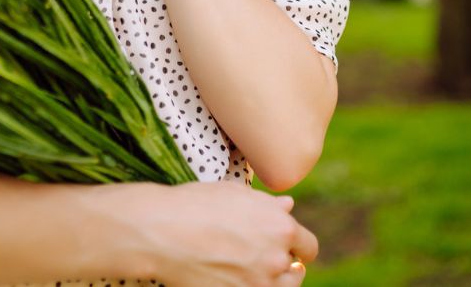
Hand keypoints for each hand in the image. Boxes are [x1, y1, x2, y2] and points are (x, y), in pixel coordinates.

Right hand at [135, 181, 316, 285]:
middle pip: (296, 273)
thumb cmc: (195, 204)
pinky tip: (233, 278)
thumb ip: (266, 204)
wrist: (162, 231)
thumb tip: (288, 206)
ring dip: (271, 282)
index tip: (289, 247)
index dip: (298, 246)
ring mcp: (258, 284)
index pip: (308, 246)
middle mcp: (276, 259)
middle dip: (284, 265)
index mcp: (281, 228)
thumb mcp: (234, 193)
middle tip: (262, 258)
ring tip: (250, 271)